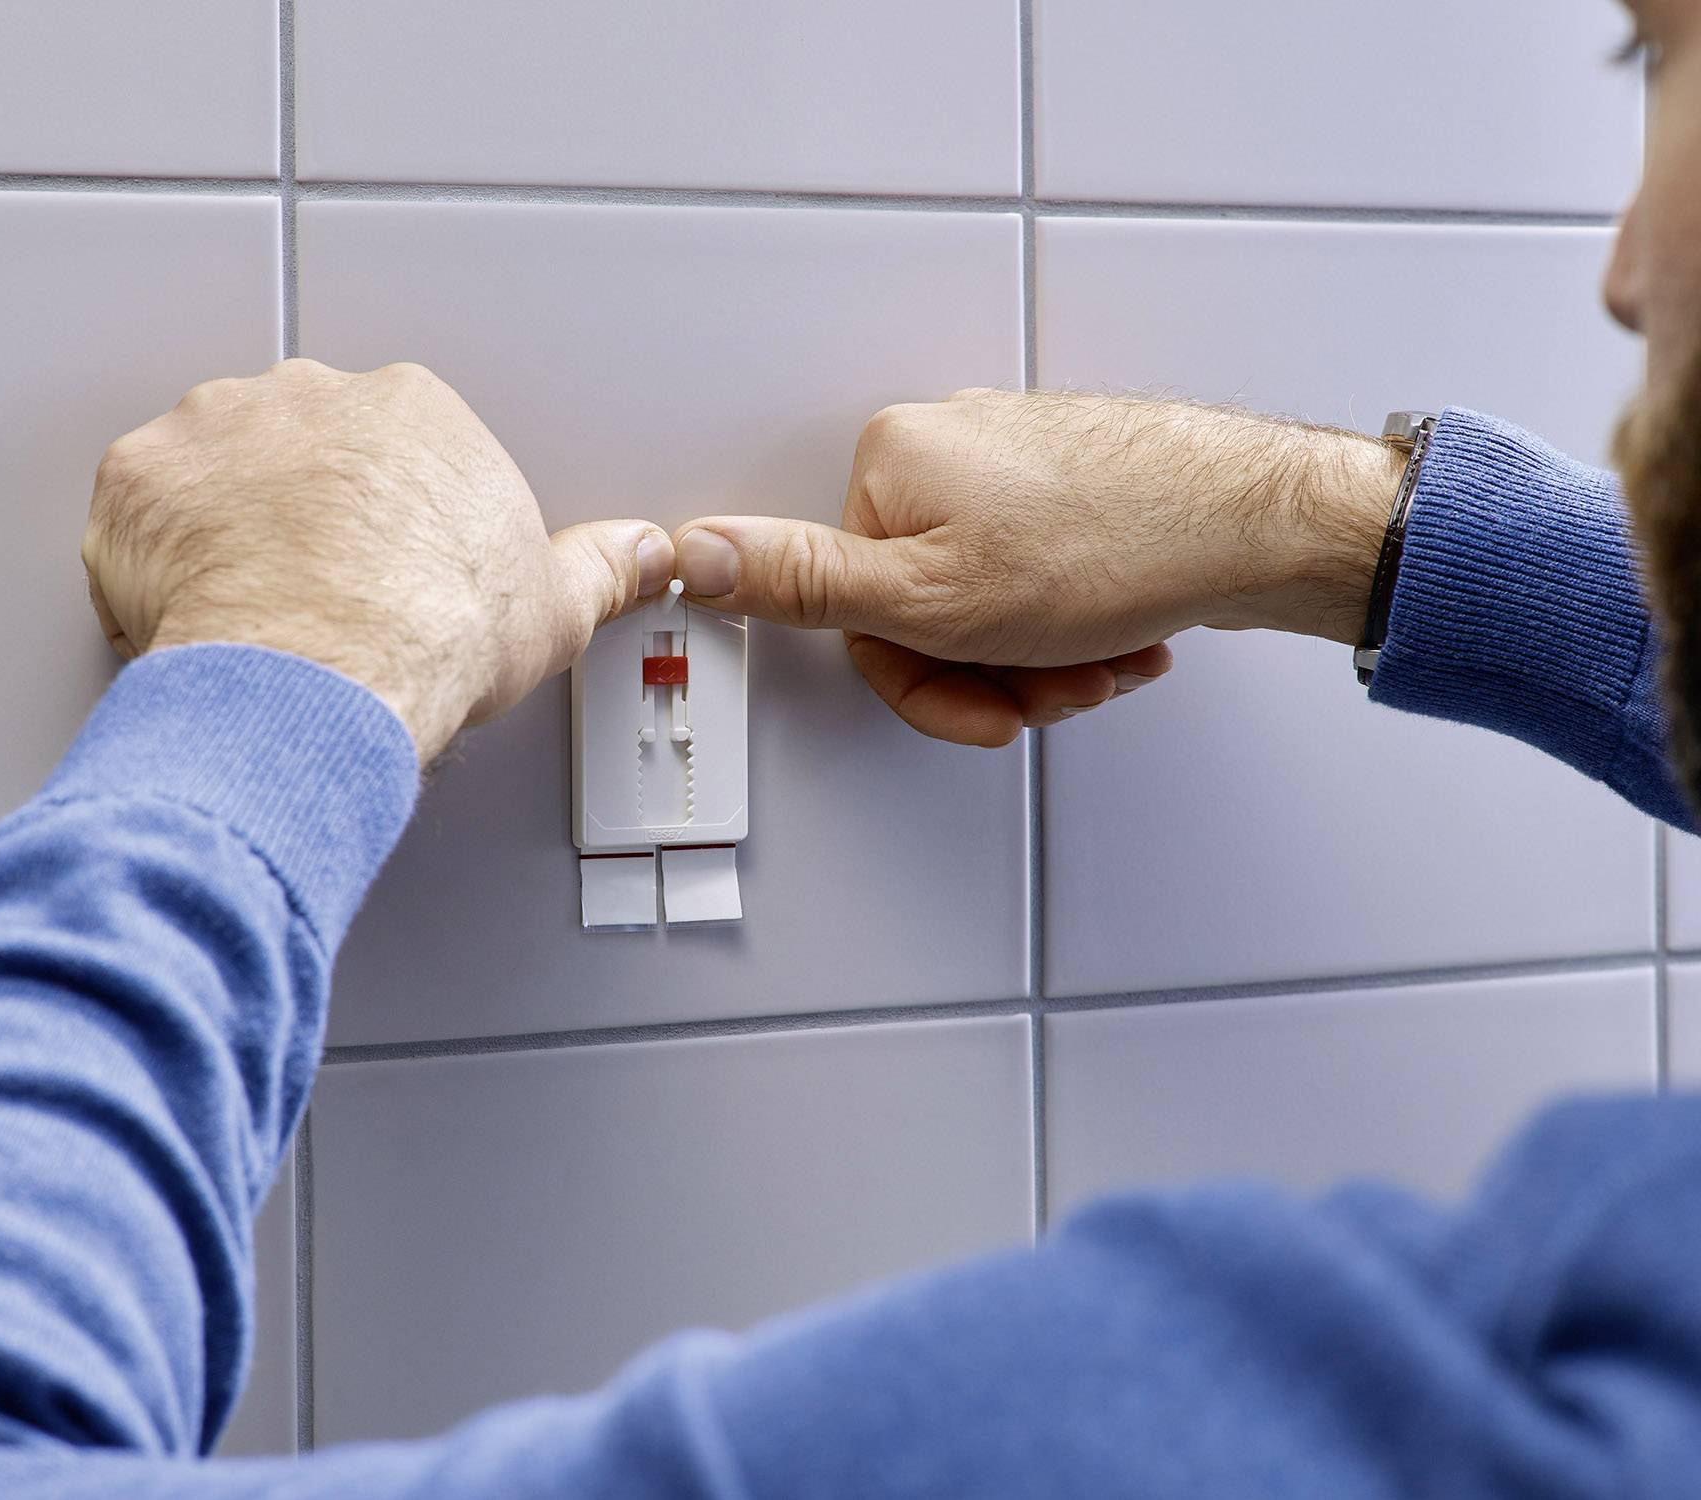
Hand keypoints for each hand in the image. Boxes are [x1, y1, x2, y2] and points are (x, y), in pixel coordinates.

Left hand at [82, 359, 673, 761]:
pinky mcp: (139, 478)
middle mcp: (311, 397)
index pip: (390, 446)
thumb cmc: (429, 633)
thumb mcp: (554, 606)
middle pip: (296, 445)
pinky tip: (188, 615)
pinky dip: (148, 562)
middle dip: (296, 511)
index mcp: (412, 410)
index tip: (380, 570)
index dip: (382, 518)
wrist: (324, 672)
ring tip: (249, 612)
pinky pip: (134, 515)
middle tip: (312, 594)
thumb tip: (646, 554)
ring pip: (209, 472)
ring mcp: (216, 428)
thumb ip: (603, 567)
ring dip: (218, 528)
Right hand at [672, 388, 1398, 746]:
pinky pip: (1037, 579)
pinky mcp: (1065, 479)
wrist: (1261, 525)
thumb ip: (804, 583)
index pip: (854, 610)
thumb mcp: (932, 597)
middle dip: (993, 672)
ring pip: (986, 603)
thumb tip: (692, 554)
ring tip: (1099, 663)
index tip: (981, 707)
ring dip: (1042, 658)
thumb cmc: (1118, 547)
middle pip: (923, 609)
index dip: (923, 683)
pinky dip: (1074, 626)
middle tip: (1053, 689)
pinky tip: (1119, 637)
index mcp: (891, 461)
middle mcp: (944, 443)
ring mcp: (1009, 460)